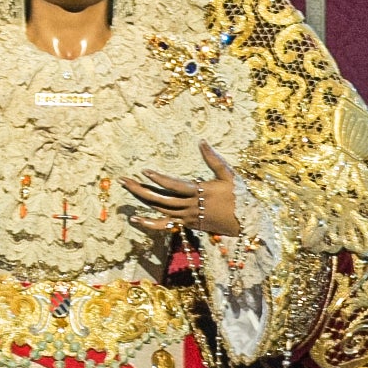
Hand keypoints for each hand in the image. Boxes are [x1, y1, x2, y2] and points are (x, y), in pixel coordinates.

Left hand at [126, 143, 242, 240]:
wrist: (245, 222)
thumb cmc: (238, 196)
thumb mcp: (228, 175)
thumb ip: (213, 159)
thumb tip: (201, 141)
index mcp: (200, 192)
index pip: (175, 186)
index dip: (160, 179)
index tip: (144, 171)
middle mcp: (190, 206)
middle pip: (160, 199)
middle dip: (140, 189)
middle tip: (123, 180)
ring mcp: (187, 217)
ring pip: (160, 209)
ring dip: (142, 199)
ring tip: (127, 187)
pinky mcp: (186, 225)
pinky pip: (165, 225)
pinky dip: (149, 224)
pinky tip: (135, 219)